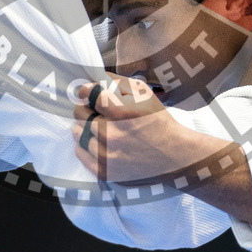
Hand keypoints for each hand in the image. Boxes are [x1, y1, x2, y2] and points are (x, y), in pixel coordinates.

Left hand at [72, 76, 223, 183]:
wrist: (173, 156)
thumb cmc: (157, 121)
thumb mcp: (143, 93)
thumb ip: (117, 82)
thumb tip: (94, 79)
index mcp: (122, 112)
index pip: (89, 94)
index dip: (87, 91)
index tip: (90, 93)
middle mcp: (111, 135)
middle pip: (80, 113)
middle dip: (87, 108)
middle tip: (97, 111)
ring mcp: (106, 155)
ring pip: (78, 132)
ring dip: (85, 127)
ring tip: (100, 127)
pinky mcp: (104, 171)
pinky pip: (80, 152)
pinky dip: (85, 145)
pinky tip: (98, 142)